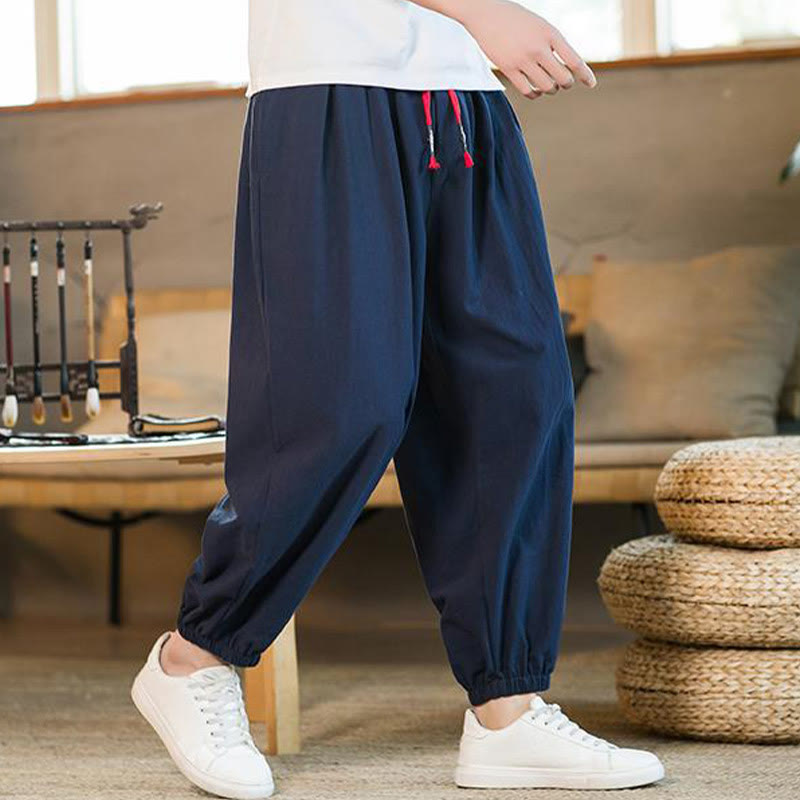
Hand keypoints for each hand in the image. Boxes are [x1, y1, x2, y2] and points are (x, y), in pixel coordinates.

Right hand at [458, 0, 596, 98]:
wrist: (487, 13)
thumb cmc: (516, 20)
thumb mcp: (540, 26)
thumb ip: (553, 45)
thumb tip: (566, 70)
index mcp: (550, 33)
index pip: (574, 60)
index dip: (585, 75)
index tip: (591, 84)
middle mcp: (538, 48)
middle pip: (563, 79)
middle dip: (566, 83)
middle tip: (564, 82)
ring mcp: (522, 59)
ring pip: (546, 87)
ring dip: (551, 90)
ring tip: (549, 85)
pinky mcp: (508, 69)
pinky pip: (527, 91)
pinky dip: (535, 94)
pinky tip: (535, 91)